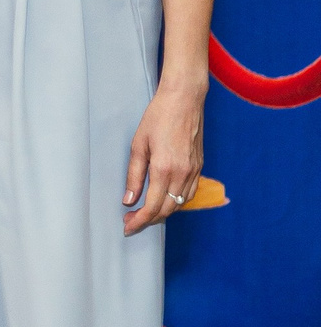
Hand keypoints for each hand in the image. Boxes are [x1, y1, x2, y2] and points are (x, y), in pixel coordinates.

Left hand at [123, 83, 203, 235]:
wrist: (184, 100)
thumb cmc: (158, 117)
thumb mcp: (138, 145)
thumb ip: (134, 175)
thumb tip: (129, 200)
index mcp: (164, 169)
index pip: (153, 207)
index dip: (139, 221)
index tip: (128, 227)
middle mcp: (182, 174)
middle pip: (167, 210)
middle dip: (149, 220)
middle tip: (131, 220)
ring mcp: (194, 171)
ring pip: (180, 203)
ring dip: (163, 212)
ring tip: (145, 211)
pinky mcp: (199, 166)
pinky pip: (189, 192)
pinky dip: (176, 200)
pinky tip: (164, 198)